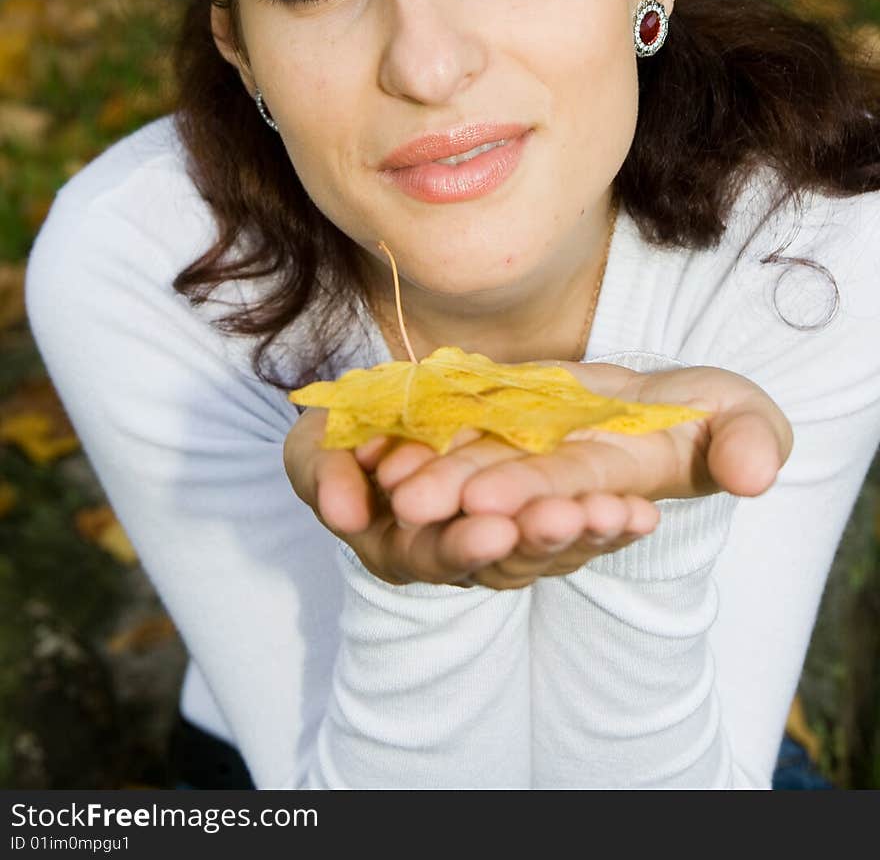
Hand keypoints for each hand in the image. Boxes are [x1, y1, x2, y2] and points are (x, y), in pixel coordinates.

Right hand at [283, 406, 659, 588]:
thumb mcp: (318, 444)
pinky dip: (608, 526)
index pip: (434, 555)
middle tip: (570, 518)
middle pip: (503, 562)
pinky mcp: (539, 519)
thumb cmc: (345, 433)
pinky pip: (577, 532)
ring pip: (548, 552)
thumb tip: (345, 512)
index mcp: (400, 546)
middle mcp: (457, 554)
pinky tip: (640, 515)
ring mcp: (503, 540)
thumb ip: (326, 474)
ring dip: (585, 536)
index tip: (494, 528)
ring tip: (621, 515)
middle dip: (538, 540)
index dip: (463, 545)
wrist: (385, 414)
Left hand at [367, 361, 793, 531]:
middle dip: (459, 498)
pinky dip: (416, 431)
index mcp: (615, 479)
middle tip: (410, 502)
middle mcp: (558, 475)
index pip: (572, 489)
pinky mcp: (497, 416)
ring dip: (426, 473)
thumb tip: (756, 473)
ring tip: (388, 477)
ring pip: (467, 465)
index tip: (492, 504)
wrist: (673, 403)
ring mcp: (524, 447)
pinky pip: (450, 426)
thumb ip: (749, 440)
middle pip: (504, 491)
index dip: (536, 496)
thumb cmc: (717, 417)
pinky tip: (377, 441)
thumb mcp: (744, 419)